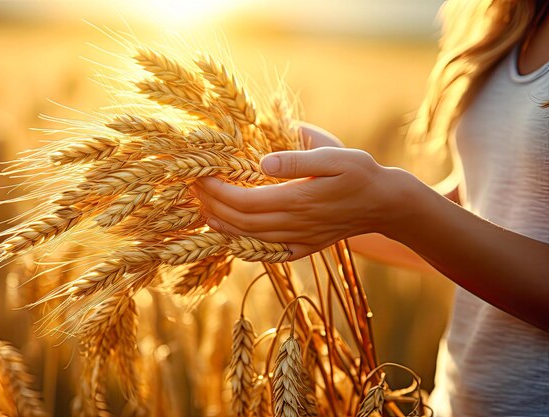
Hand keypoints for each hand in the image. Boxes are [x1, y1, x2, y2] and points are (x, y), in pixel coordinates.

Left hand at [192, 126, 412, 259]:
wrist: (386, 204)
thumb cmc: (361, 174)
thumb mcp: (335, 157)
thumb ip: (298, 160)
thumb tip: (262, 162)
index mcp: (297, 200)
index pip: (243, 201)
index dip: (216, 191)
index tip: (199, 175)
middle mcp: (294, 225)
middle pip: (240, 222)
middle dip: (211, 206)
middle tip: (192, 190)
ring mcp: (298, 240)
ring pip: (249, 239)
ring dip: (222, 226)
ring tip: (203, 210)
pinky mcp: (304, 247)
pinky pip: (266, 253)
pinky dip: (243, 248)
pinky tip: (231, 238)